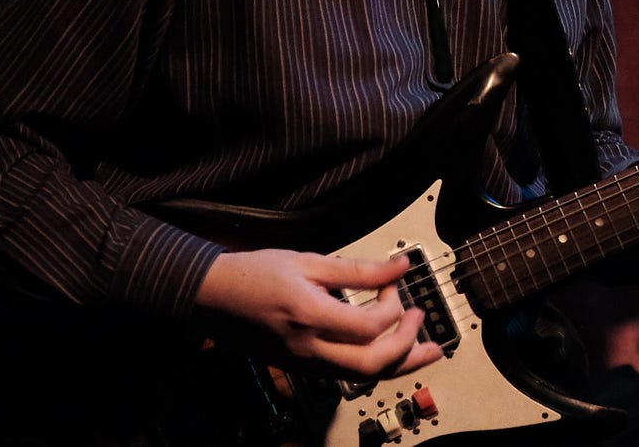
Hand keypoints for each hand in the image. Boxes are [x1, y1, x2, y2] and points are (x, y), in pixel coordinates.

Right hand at [195, 249, 443, 378]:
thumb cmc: (256, 274)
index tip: (394, 281)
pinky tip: (390, 352)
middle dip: (407, 345)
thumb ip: (358, 269)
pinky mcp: (302, 367)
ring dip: (400, 364)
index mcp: (309, 317)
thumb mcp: (308, 262)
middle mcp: (308, 349)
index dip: (393, 305)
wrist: (211, 298)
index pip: (369, 327)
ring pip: (362, 377)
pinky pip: (347, 375)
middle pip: (371, 364)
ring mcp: (304, 363)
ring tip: (427, 350)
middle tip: (422, 318)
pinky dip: (376, 366)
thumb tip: (401, 266)